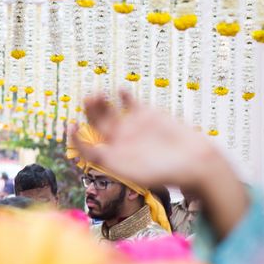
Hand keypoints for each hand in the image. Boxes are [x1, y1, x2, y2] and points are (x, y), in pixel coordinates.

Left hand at [69, 90, 247, 239]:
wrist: (193, 162)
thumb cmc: (161, 172)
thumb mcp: (128, 170)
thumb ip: (103, 158)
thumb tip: (85, 148)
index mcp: (112, 156)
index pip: (87, 145)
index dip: (76, 136)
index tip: (71, 125)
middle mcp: (118, 140)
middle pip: (95, 123)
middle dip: (89, 111)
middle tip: (88, 99)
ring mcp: (131, 126)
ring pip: (108, 110)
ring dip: (100, 101)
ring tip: (97, 94)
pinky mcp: (146, 115)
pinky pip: (129, 102)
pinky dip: (123, 95)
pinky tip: (120, 91)